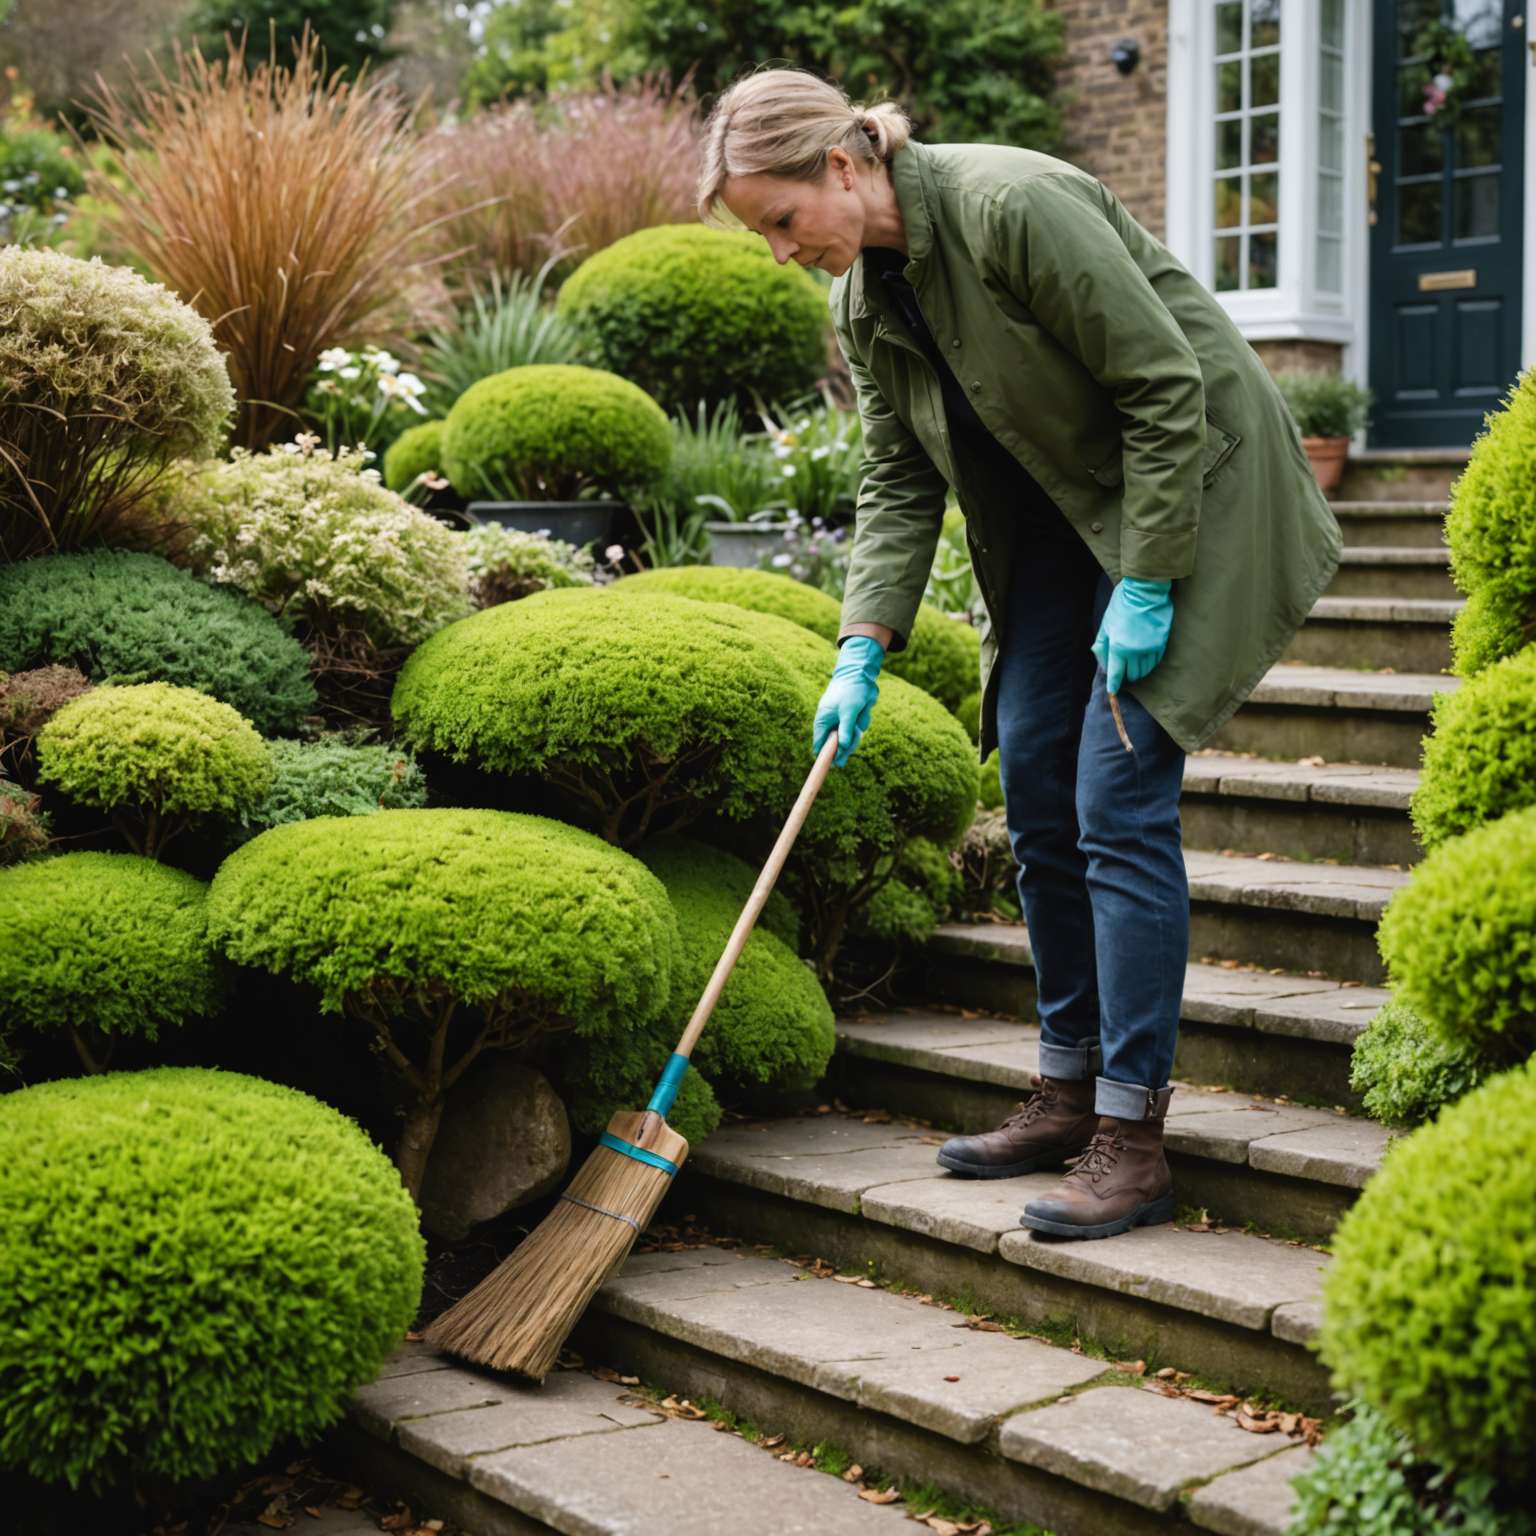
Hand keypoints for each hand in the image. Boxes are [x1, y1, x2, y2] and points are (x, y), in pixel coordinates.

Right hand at [813, 635, 884, 765]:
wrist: (860, 673)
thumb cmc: (850, 690)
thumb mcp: (848, 711)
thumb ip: (845, 731)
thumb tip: (842, 749)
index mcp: (822, 721)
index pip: (820, 745)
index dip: (826, 756)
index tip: (836, 764)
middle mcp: (831, 723)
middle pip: (838, 745)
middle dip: (849, 741)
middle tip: (855, 734)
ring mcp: (842, 721)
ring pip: (852, 737)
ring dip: (858, 728)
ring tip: (860, 713)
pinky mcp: (853, 718)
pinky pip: (859, 727)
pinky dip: (863, 720)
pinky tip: (863, 709)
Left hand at [1091, 577, 1172, 693]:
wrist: (1145, 591)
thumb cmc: (1121, 606)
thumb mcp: (1106, 624)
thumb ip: (1103, 645)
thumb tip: (1103, 663)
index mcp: (1118, 647)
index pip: (1116, 673)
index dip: (1114, 685)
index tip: (1113, 692)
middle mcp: (1134, 651)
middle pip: (1132, 675)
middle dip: (1127, 676)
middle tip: (1124, 672)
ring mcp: (1150, 648)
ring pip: (1144, 670)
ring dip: (1138, 671)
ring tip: (1134, 665)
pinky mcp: (1161, 643)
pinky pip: (1154, 661)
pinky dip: (1148, 663)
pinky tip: (1144, 658)